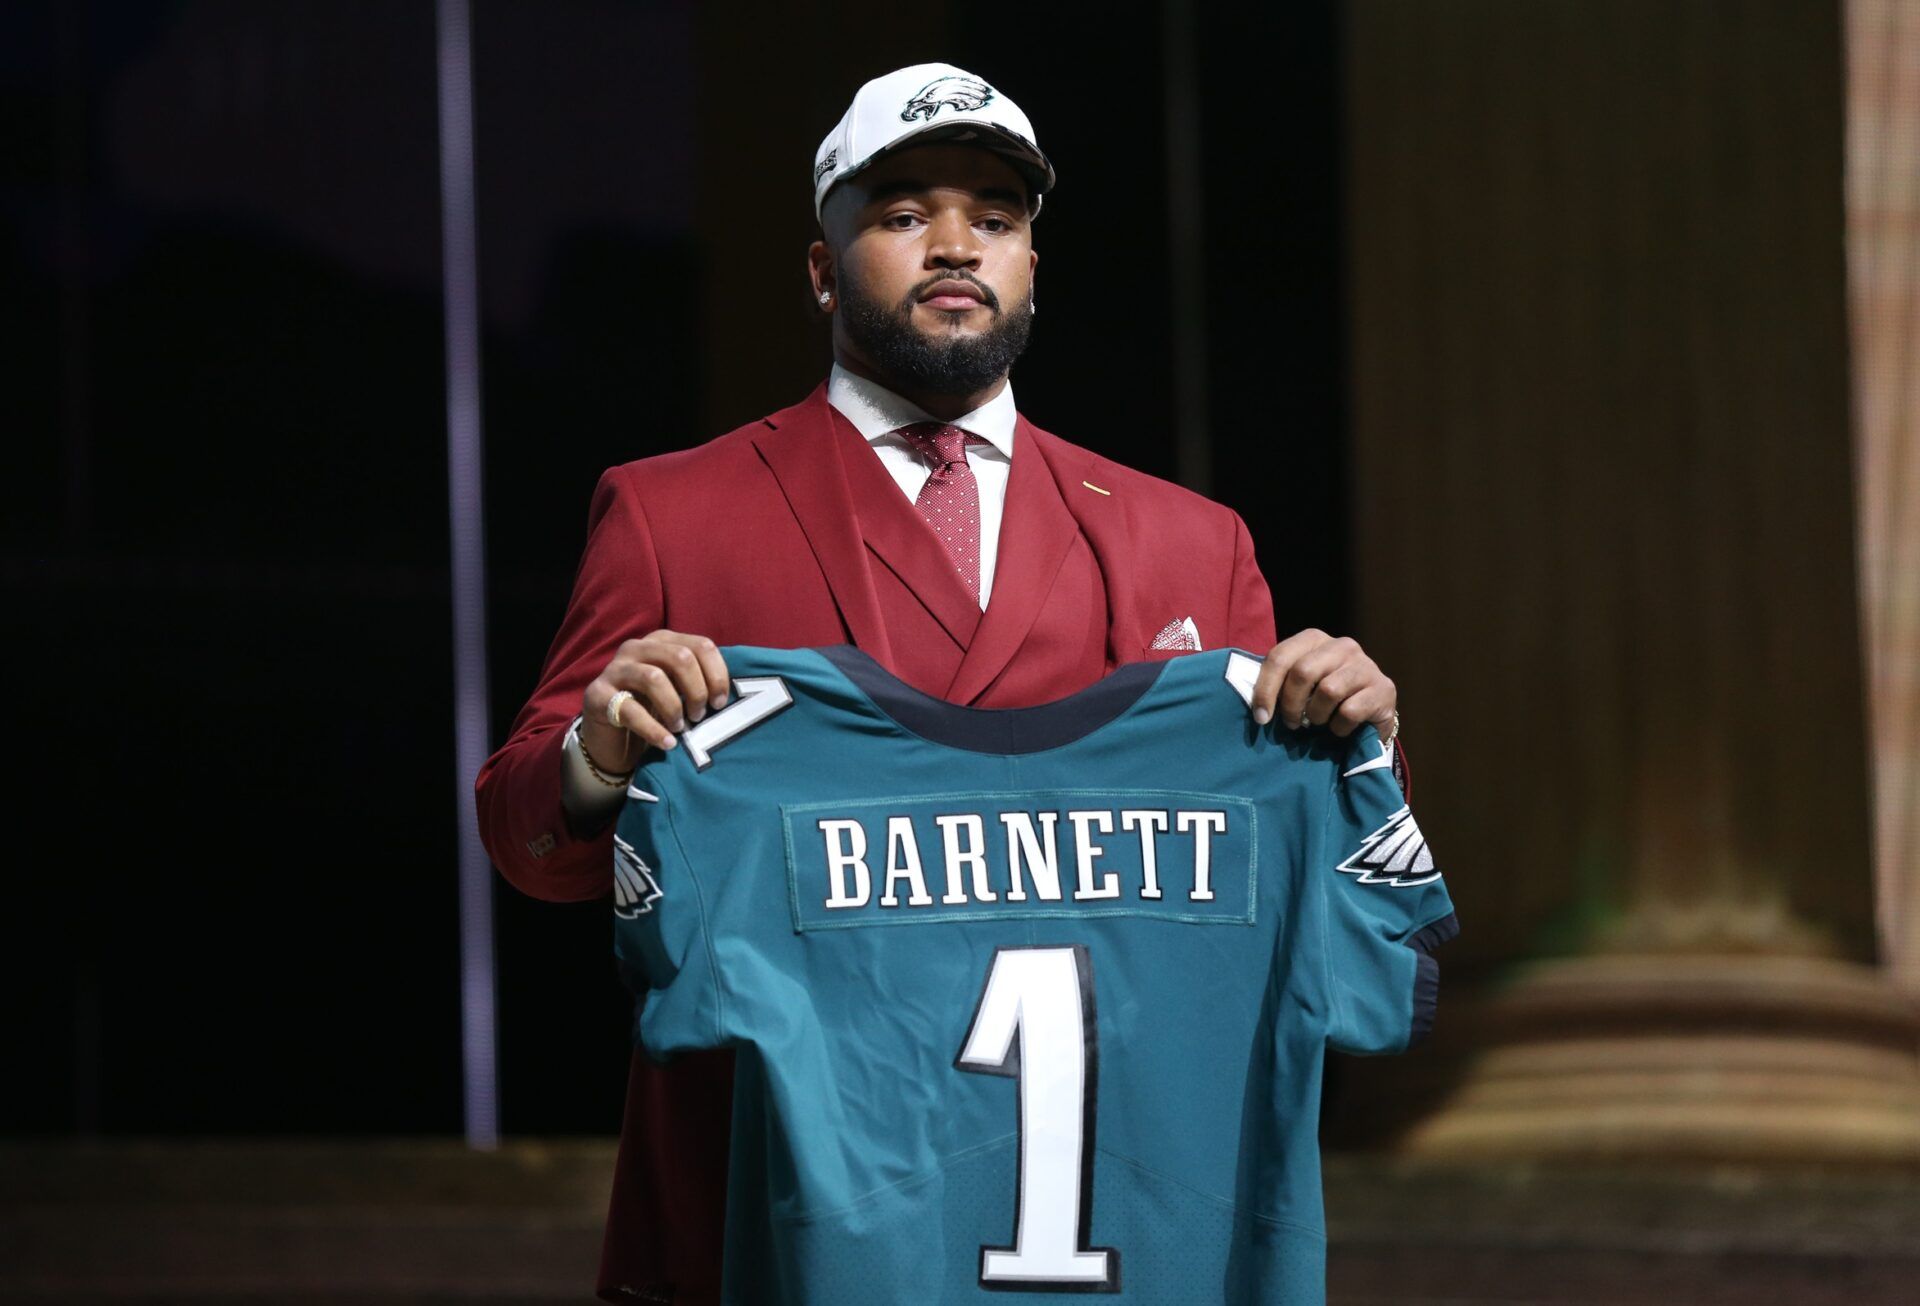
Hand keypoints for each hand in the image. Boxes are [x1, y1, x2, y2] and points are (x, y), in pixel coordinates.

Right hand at [580, 631, 730, 768]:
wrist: (610, 737)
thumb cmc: (651, 709)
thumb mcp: (677, 689)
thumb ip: (699, 681)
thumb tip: (730, 693)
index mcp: (662, 641)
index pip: (701, 645)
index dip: (717, 674)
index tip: (720, 702)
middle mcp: (637, 648)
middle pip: (680, 658)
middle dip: (697, 691)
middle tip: (699, 716)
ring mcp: (615, 669)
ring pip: (654, 678)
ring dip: (674, 707)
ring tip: (680, 727)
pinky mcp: (598, 695)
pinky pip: (630, 710)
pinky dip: (654, 729)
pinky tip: (667, 742)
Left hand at [1247, 629, 1395, 738]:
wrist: (1370, 714)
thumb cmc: (1325, 700)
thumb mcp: (1300, 685)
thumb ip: (1280, 683)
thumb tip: (1256, 705)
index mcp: (1314, 639)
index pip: (1280, 657)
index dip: (1265, 690)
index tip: (1261, 718)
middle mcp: (1342, 645)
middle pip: (1303, 672)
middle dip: (1291, 704)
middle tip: (1292, 723)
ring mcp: (1365, 665)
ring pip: (1328, 691)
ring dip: (1317, 715)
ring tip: (1319, 722)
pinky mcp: (1384, 688)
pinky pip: (1350, 711)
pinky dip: (1338, 727)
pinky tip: (1339, 728)